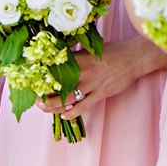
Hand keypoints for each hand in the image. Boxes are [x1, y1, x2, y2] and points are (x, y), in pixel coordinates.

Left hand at [37, 35, 166, 119]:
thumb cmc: (112, 51)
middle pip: (57, 86)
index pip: (54, 68)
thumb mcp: (91, 49)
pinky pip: (83, 106)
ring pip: (67, 99)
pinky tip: (64, 116)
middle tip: (34, 99)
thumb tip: (58, 58)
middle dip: (43, 95)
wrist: (134, 57)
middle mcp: (83, 72)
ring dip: (53, 106)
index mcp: (79, 59)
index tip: (31, 80)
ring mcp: (92, 84)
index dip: (41, 75)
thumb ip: (75, 55)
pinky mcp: (101, 94)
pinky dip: (72, 113)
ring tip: (43, 108)